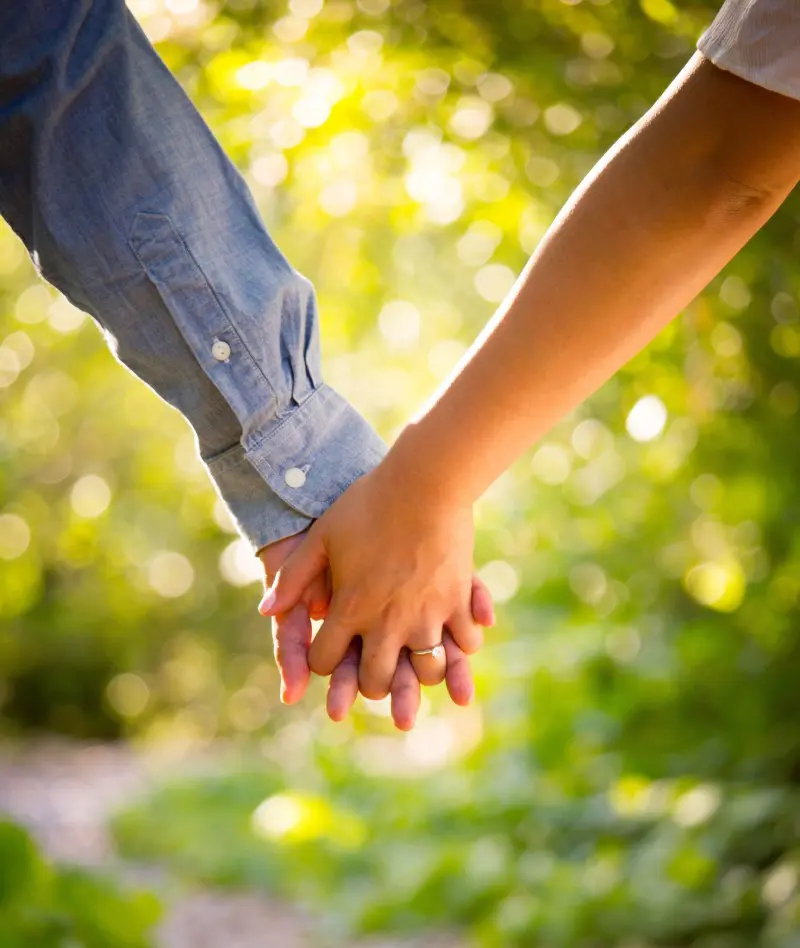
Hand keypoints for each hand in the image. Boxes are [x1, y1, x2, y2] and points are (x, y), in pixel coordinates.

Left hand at [259, 453, 486, 700]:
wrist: (424, 481)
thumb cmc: (368, 504)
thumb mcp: (322, 536)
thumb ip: (293, 577)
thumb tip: (265, 610)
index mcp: (350, 608)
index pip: (326, 661)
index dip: (323, 661)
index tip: (330, 651)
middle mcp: (387, 622)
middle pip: (376, 680)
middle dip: (369, 682)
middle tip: (372, 671)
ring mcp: (426, 615)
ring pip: (424, 673)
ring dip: (418, 673)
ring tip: (415, 662)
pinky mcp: (458, 603)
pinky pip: (463, 644)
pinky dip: (459, 648)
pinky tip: (454, 640)